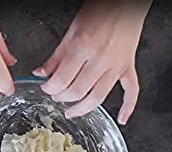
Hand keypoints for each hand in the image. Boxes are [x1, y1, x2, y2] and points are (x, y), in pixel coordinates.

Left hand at [33, 0, 150, 123]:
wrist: (124, 3)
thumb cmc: (100, 11)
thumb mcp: (71, 30)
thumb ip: (56, 56)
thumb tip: (40, 73)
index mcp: (83, 47)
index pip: (62, 79)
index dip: (50, 88)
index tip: (45, 88)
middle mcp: (101, 58)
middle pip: (78, 91)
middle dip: (62, 97)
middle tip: (56, 96)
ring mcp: (116, 65)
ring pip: (99, 97)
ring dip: (82, 108)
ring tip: (72, 111)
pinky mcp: (128, 66)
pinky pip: (131, 91)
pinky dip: (128, 107)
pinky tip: (122, 119)